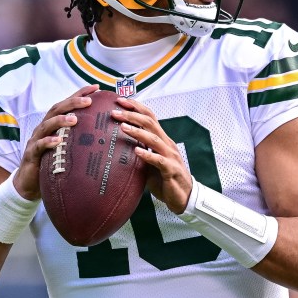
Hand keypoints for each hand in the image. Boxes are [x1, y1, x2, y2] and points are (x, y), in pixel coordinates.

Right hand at [14, 84, 98, 199]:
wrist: (29, 183)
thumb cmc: (51, 163)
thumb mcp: (67, 149)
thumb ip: (80, 140)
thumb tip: (106, 136)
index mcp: (53, 124)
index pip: (67, 105)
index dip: (80, 94)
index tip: (96, 87)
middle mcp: (44, 128)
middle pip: (57, 109)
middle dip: (72, 102)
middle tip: (89, 100)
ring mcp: (36, 140)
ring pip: (47, 125)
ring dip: (61, 120)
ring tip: (75, 119)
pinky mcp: (31, 154)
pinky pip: (39, 146)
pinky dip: (48, 142)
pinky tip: (58, 141)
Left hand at [112, 97, 193, 212]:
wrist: (183, 197)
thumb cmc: (164, 179)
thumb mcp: (149, 163)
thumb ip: (138, 153)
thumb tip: (116, 147)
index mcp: (162, 139)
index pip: (150, 117)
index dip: (136, 107)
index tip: (120, 100)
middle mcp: (167, 144)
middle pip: (150, 123)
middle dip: (132, 115)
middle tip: (115, 112)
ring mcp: (171, 156)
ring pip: (154, 139)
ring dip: (137, 132)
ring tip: (123, 127)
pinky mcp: (171, 170)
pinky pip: (159, 160)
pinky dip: (147, 155)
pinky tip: (136, 152)